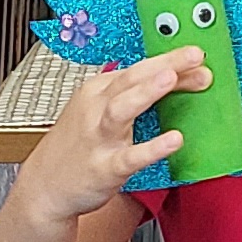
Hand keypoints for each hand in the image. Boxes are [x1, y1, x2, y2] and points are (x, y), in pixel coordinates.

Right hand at [15, 47, 209, 223]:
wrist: (45, 187)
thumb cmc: (78, 147)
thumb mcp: (97, 112)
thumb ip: (131, 96)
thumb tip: (174, 79)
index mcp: (98, 91)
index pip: (137, 70)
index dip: (168, 60)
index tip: (196, 55)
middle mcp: (96, 109)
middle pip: (131, 79)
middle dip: (163, 64)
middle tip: (194, 55)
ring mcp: (99, 138)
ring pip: (121, 109)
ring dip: (146, 92)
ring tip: (171, 78)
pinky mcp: (104, 168)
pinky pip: (130, 157)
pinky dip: (152, 147)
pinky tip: (174, 140)